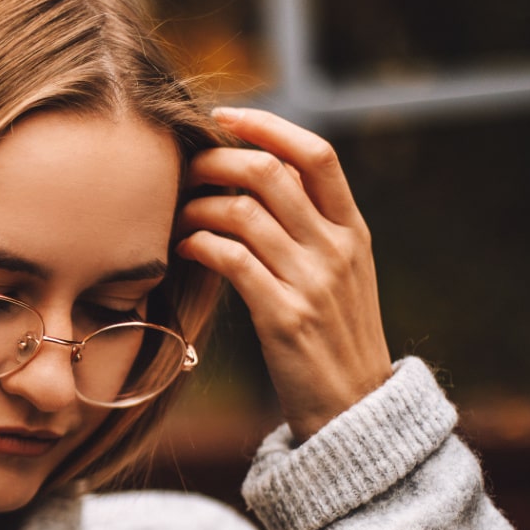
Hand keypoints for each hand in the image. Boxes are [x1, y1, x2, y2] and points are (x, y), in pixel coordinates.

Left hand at [177, 108, 391, 440]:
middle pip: (269, 173)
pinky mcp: (284, 317)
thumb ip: (312, 230)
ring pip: (242, 213)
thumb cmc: (334, 341)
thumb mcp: (341, 277)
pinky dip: (197, 244)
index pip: (316, 154)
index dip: (268, 125)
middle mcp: (337, 249)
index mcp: (353, 232)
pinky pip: (231, 260)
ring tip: (175, 215)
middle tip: (183, 169)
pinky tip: (181, 249)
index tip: (225, 117)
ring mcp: (313, 282)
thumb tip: (259, 180)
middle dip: (215, 161)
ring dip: (196, 207)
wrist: (354, 412)